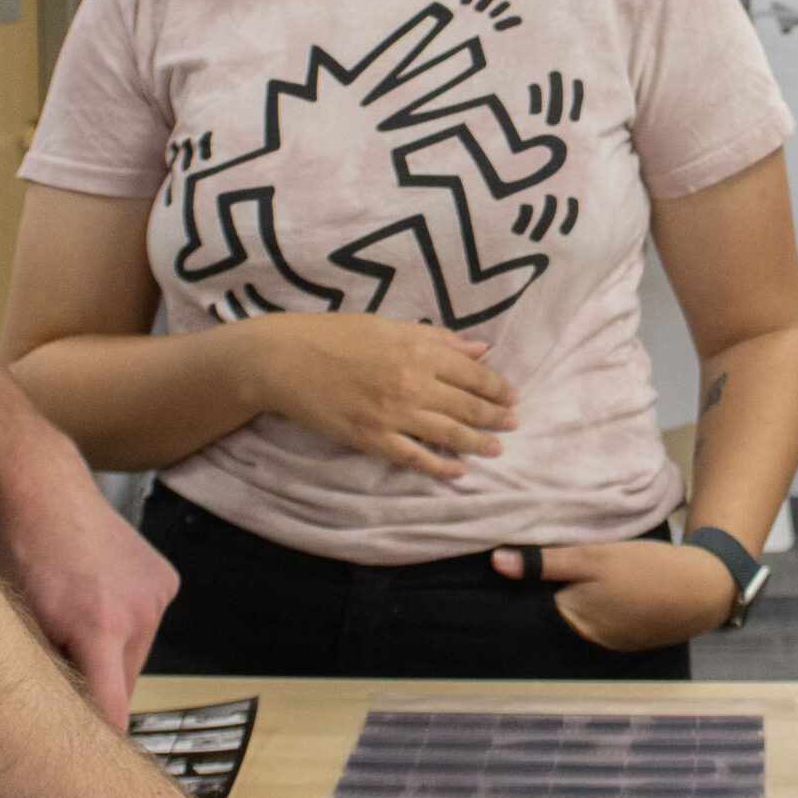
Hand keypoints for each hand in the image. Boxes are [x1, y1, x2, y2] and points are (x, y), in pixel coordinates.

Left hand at [0, 457, 177, 727]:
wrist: (44, 493)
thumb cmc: (20, 556)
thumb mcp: (19, 622)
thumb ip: (43, 673)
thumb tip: (53, 720)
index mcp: (99, 627)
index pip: (112, 708)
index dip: (101, 741)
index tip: (93, 768)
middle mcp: (139, 612)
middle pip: (123, 683)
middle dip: (95, 685)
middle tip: (59, 666)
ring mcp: (157, 594)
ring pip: (135, 655)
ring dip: (111, 654)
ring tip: (75, 619)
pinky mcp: (167, 580)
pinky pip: (145, 624)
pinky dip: (125, 624)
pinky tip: (97, 596)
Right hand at [248, 313, 518, 479]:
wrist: (284, 359)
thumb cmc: (334, 335)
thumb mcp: (388, 325)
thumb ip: (436, 338)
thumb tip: (479, 348)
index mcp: (417, 350)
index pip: (472, 372)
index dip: (496, 387)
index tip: (511, 396)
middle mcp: (411, 383)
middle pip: (466, 406)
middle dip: (494, 417)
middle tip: (513, 424)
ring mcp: (392, 414)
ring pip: (448, 434)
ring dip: (477, 443)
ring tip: (497, 449)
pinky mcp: (371, 438)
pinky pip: (414, 457)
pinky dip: (439, 467)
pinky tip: (458, 472)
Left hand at [491, 536, 737, 651]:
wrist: (704, 588)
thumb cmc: (646, 570)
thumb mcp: (593, 557)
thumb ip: (545, 562)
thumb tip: (496, 563)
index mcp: (573, 622)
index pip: (530, 609)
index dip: (519, 590)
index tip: (505, 569)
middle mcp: (587, 641)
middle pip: (553, 615)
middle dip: (543, 594)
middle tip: (534, 563)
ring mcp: (610, 643)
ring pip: (577, 617)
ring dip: (570, 599)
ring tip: (563, 573)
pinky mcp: (629, 638)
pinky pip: (599, 622)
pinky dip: (595, 606)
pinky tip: (600, 588)